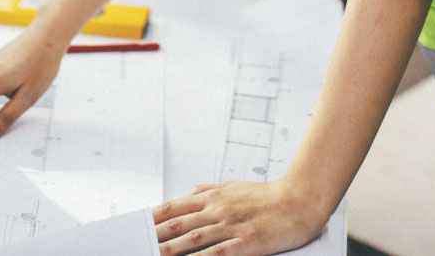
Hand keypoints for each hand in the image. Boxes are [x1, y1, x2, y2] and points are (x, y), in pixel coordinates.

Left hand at [153, 179, 325, 255]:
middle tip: (136, 244)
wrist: (298, 200)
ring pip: (192, 238)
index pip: (174, 206)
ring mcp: (230, 226)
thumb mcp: (231, 187)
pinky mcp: (245, 242)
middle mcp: (217, 209)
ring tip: (152, 255)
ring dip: (169, 249)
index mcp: (212, 196)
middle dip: (154, 236)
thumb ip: (207, 192)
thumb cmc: (266, 196)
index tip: (137, 225)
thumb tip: (183, 198)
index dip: (153, 217)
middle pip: (177, 223)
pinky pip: (217, 254)